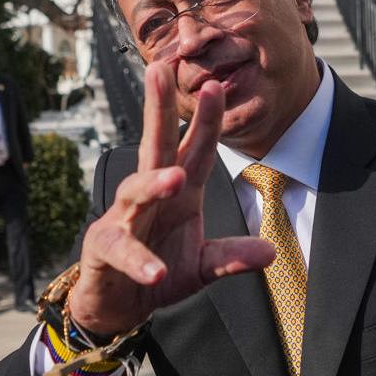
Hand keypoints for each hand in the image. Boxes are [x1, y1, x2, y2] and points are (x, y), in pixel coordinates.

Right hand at [70, 60, 276, 336]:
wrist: (115, 306)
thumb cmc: (156, 271)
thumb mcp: (201, 266)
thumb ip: (231, 256)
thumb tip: (272, 251)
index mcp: (178, 194)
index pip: (194, 150)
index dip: (205, 121)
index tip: (216, 86)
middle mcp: (148, 198)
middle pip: (153, 147)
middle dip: (157, 109)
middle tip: (158, 70)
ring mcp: (122, 220)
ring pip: (133, 192)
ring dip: (153, 184)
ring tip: (175, 179)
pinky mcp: (103, 249)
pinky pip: (121, 250)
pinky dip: (139, 260)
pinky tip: (157, 270)